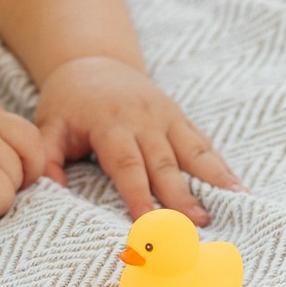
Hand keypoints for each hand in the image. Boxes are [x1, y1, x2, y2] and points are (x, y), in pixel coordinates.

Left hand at [34, 56, 237, 222]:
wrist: (93, 62)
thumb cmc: (68, 102)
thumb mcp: (48, 125)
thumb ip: (48, 157)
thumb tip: (50, 191)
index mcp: (109, 123)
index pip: (126, 164)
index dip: (137, 195)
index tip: (148, 223)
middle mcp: (143, 119)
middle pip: (164, 162)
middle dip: (181, 195)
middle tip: (197, 224)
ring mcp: (166, 117)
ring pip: (192, 150)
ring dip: (214, 178)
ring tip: (236, 202)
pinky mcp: (179, 118)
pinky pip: (202, 143)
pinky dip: (220, 166)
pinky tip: (238, 187)